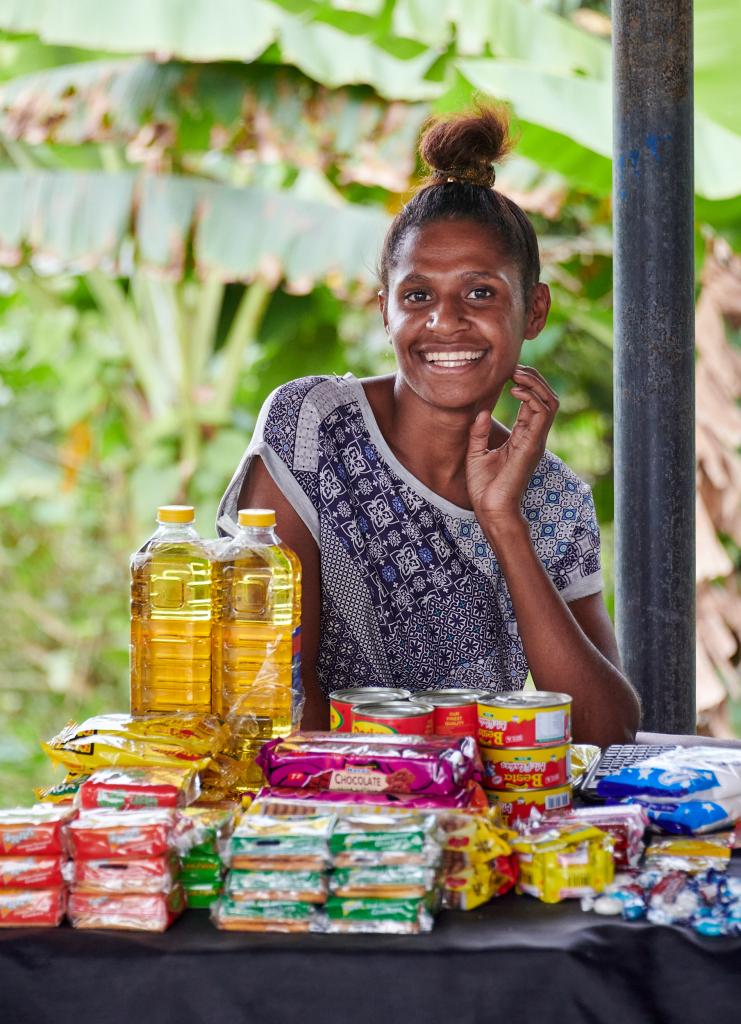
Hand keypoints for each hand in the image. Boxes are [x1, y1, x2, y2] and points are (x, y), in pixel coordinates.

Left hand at [466, 365, 558, 526]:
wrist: (490, 510)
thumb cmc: (484, 487)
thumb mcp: (476, 452)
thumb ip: (479, 432)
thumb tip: (481, 411)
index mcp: (523, 437)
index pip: (534, 403)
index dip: (525, 383)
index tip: (507, 373)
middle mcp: (534, 437)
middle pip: (547, 398)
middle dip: (534, 378)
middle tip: (514, 367)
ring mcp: (536, 441)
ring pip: (549, 402)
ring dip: (535, 383)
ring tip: (516, 374)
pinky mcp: (532, 446)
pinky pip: (541, 414)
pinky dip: (531, 397)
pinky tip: (514, 390)